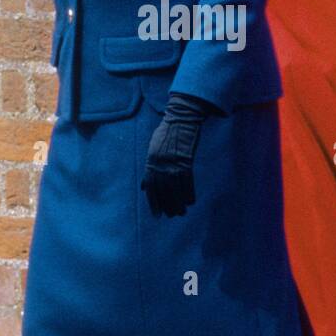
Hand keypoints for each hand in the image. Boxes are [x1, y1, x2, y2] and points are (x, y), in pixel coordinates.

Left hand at [140, 92, 212, 217]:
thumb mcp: (152, 150)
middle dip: (167, 206)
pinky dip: (189, 193)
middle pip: (163, 191)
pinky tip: (190, 201)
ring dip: (178, 203)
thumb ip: (149, 169)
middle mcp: (160, 165)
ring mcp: (173, 163)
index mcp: (151, 162)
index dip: (154, 203)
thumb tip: (144, 186)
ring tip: (181, 212)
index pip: (151, 188)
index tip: (157, 215)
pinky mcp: (185, 160)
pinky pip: (187, 181)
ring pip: (175, 189)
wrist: (180, 120)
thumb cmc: (166, 134)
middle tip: (172, 216)